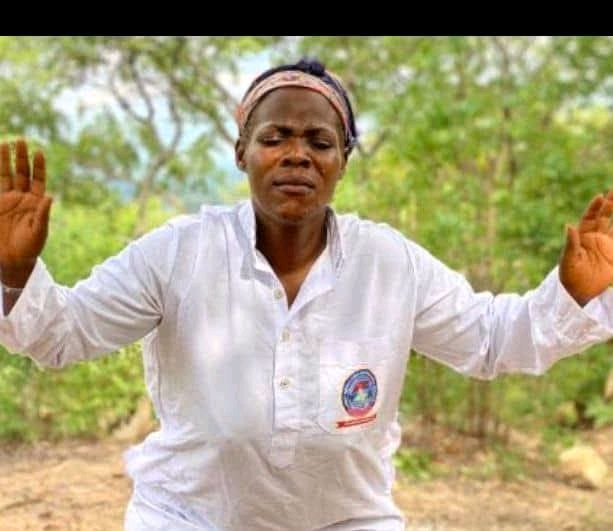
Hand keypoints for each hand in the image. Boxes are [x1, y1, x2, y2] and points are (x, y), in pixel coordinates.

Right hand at [0, 138, 52, 284]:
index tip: (39, 151)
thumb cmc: (30, 248)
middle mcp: (22, 198)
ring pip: (6, 176)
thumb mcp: (39, 231)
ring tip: (4, 143)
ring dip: (6, 161)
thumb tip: (50, 196)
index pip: (38, 180)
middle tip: (21, 140)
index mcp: (36, 203)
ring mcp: (8, 201)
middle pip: (21, 173)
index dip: (39, 166)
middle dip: (21, 157)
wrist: (13, 260)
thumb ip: (43, 214)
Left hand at [559, 189, 612, 305]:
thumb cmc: (569, 275)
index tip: (600, 196)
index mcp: (582, 236)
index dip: (594, 207)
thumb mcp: (568, 260)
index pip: (589, 217)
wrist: (579, 292)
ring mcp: (607, 245)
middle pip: (604, 217)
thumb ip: (571, 243)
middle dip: (610, 204)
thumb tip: (568, 225)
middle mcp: (595, 237)